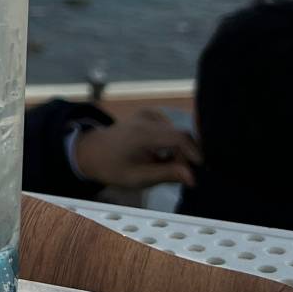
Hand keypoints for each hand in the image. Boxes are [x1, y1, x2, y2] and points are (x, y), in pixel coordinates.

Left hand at [72, 108, 198, 189]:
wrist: (92, 151)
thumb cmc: (112, 167)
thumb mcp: (137, 178)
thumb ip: (165, 175)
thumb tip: (192, 177)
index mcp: (143, 133)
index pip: (179, 138)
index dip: (194, 153)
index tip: (200, 170)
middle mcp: (147, 118)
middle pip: (180, 135)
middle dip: (185, 155)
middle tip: (179, 174)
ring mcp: (148, 114)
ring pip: (177, 132)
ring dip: (178, 151)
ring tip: (164, 166)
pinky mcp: (150, 114)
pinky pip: (170, 129)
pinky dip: (171, 143)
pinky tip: (160, 156)